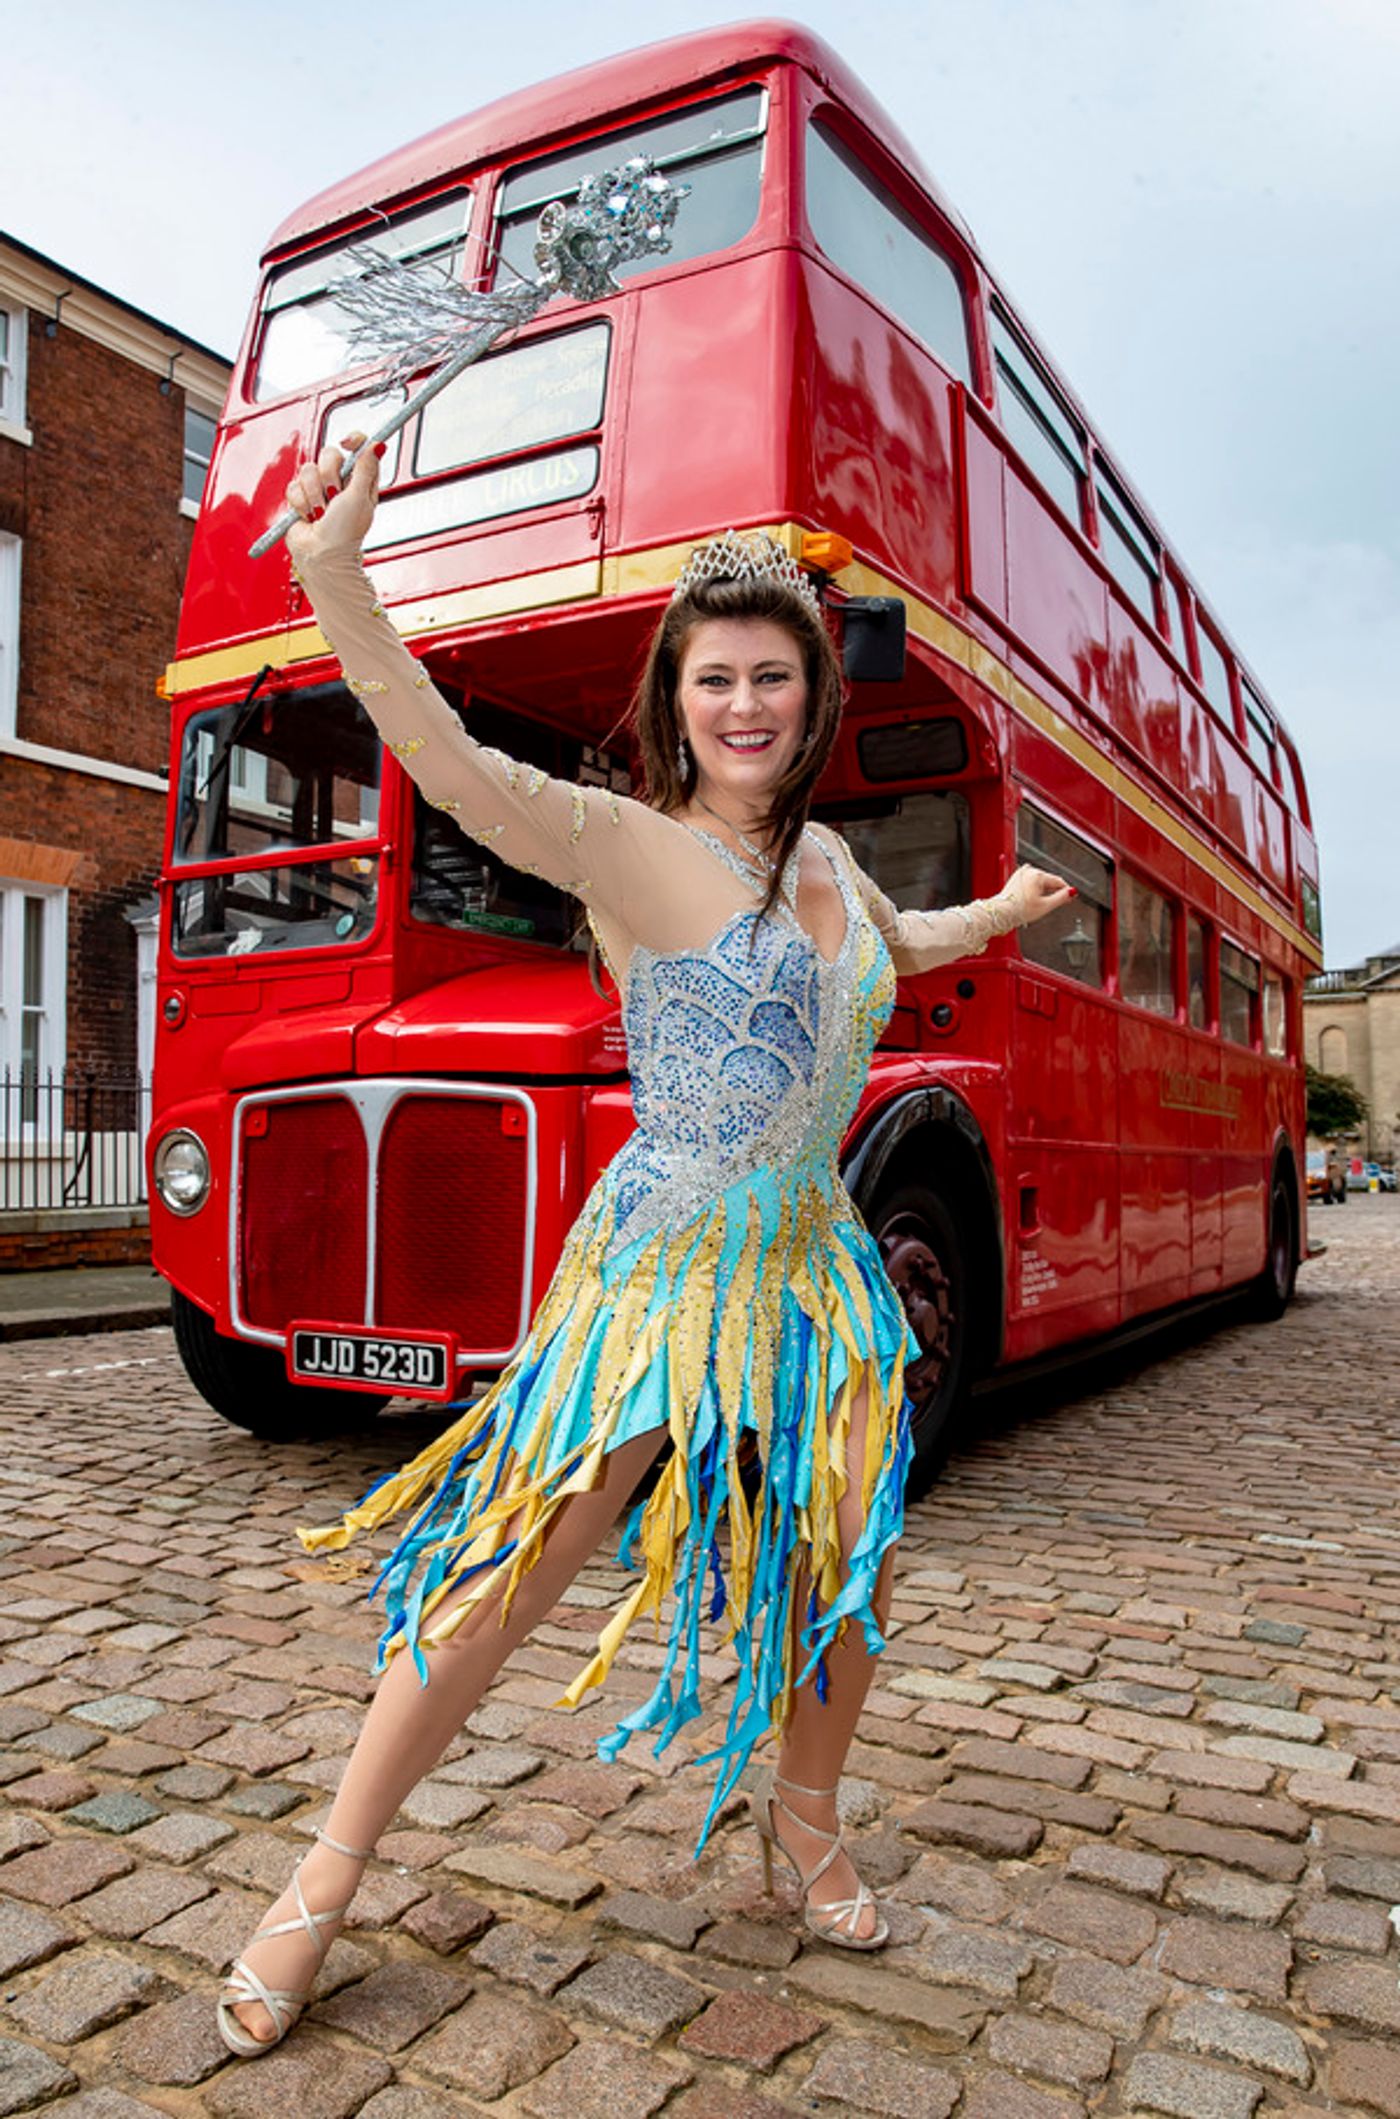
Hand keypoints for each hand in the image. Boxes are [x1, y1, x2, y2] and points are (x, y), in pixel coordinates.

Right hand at [285, 432, 378, 565]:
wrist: (321, 555)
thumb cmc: (345, 534)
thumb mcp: (360, 498)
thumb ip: (365, 468)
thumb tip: (377, 444)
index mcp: (359, 480)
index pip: (358, 447)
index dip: (354, 440)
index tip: (348, 442)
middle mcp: (339, 481)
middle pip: (329, 454)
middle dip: (328, 476)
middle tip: (333, 496)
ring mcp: (318, 488)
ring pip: (308, 470)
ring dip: (314, 495)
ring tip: (320, 513)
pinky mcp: (300, 497)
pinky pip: (293, 486)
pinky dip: (301, 504)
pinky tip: (309, 516)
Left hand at [1002, 861, 1076, 925]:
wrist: (1001, 913)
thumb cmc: (1020, 910)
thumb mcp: (1046, 906)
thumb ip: (1061, 897)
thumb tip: (1072, 892)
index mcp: (1038, 875)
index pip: (1058, 881)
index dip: (1066, 890)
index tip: (1071, 897)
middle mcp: (1029, 870)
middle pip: (1049, 881)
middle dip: (1054, 891)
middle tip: (1057, 903)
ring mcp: (1021, 873)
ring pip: (1039, 881)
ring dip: (1043, 890)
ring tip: (1040, 903)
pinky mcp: (1016, 878)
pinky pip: (1030, 882)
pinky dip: (1034, 889)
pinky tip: (1032, 899)